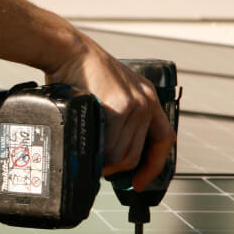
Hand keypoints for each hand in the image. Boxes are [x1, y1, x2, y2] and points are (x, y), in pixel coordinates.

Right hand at [46, 32, 174, 191]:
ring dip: (107, 164)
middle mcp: (147, 102)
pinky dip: (100, 155)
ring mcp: (135, 104)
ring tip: (92, 160)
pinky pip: (111, 145)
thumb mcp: (107, 93)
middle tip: (102, 171)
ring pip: (125, 154)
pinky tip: (89, 152)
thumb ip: (113, 118)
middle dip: (119, 170)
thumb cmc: (79, 71)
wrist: (70, 51)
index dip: (153, 166)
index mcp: (146, 98)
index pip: (163, 140)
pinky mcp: (120, 106)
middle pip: (138, 154)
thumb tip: (105, 151)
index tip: (139, 182)